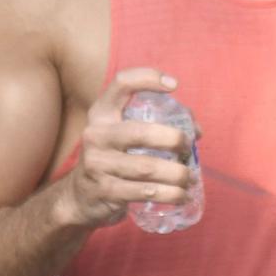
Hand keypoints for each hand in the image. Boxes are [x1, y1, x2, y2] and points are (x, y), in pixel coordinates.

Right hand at [58, 68, 194, 229]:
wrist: (79, 197)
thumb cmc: (113, 159)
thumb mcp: (122, 136)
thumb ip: (156, 125)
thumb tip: (196, 131)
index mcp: (101, 114)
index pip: (121, 84)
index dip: (148, 78)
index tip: (173, 85)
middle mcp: (96, 135)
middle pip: (141, 132)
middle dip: (173, 139)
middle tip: (188, 148)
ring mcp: (98, 164)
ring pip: (147, 168)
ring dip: (177, 174)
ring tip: (189, 179)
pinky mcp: (105, 191)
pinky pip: (144, 192)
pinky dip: (170, 195)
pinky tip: (182, 196)